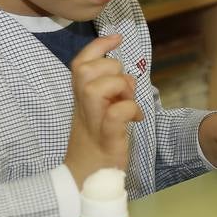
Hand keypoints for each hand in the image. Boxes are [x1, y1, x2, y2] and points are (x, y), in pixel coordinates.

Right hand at [64, 34, 142, 187]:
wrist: (86, 178)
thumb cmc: (96, 143)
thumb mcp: (99, 112)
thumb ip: (108, 92)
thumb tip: (126, 77)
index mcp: (80, 98)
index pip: (80, 63)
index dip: (98, 46)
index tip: (117, 38)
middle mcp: (83, 107)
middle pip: (85, 70)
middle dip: (111, 70)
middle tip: (124, 89)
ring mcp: (93, 122)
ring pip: (96, 87)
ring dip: (120, 88)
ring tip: (128, 102)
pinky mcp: (106, 138)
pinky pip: (116, 114)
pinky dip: (130, 110)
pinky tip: (136, 119)